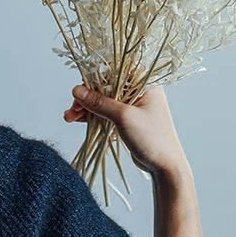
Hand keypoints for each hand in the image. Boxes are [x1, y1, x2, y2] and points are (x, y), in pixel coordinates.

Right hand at [63, 83, 188, 176]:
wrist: (166, 167)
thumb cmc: (152, 138)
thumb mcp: (124, 117)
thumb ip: (100, 103)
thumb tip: (76, 90)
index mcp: (144, 82)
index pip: (114, 69)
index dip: (95, 77)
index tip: (79, 89)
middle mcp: (138, 90)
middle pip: (105, 85)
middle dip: (86, 96)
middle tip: (73, 108)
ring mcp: (132, 104)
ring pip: (103, 99)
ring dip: (86, 107)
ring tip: (69, 117)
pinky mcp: (126, 119)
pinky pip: (105, 112)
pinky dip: (92, 115)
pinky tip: (76, 119)